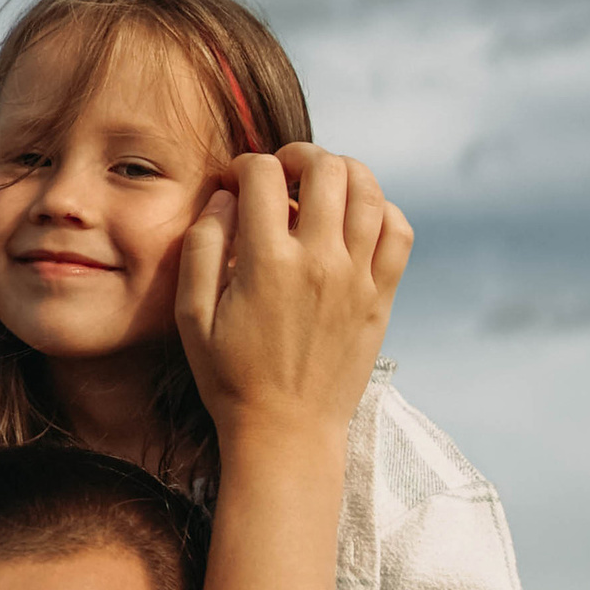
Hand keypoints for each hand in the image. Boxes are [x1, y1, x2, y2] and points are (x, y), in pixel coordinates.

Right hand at [174, 144, 408, 441]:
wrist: (285, 432)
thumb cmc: (230, 377)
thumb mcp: (191, 316)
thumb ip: (202, 248)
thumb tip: (225, 198)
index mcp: (267, 263)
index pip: (263, 175)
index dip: (245, 166)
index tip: (237, 182)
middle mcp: (319, 262)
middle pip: (325, 168)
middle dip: (299, 156)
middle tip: (283, 172)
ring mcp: (357, 278)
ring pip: (368, 191)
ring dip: (343, 173)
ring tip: (322, 185)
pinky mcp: (380, 297)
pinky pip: (398, 232)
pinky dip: (383, 209)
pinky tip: (358, 217)